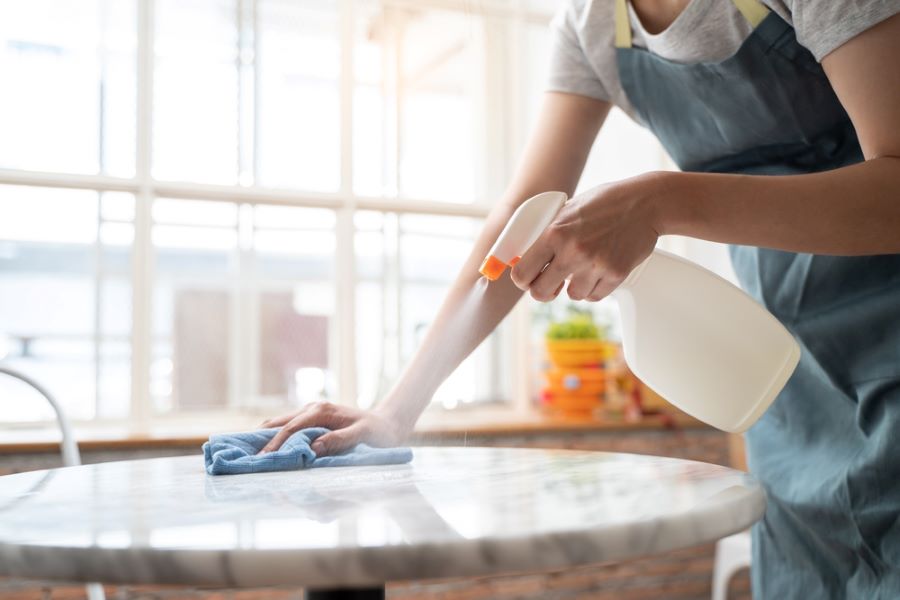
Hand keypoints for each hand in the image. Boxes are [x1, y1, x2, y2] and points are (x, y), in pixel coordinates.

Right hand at [257, 402, 402, 455]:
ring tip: (251, 456)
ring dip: (266, 438)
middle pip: (279, 423)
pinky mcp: (312, 419)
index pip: (291, 428)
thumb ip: (339, 441)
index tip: (262, 460)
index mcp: (322, 411)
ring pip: (280, 423)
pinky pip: (287, 426)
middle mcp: (313, 408)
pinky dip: (275, 437)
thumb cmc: (378, 432)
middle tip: (247, 460)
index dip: (275, 444)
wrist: (387, 423)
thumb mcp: (363, 436)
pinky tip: (266, 449)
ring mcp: (311, 412)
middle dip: (262, 441)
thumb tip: (313, 448)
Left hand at [510, 172, 664, 301]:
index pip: (522, 272)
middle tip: (553, 284)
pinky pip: (595, 296)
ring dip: (576, 287)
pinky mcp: (616, 274)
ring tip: (585, 268)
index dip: (523, 280)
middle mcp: (572, 251)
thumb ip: (549, 232)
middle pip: (540, 292)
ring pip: (572, 296)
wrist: (645, 203)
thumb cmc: (605, 203)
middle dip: (545, 291)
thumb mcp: (568, 209)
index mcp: (554, 233)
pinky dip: (596, 288)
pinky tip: (600, 271)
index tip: (529, 279)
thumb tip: (525, 255)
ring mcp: (595, 265)